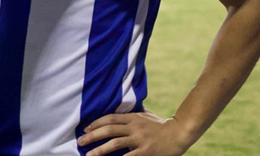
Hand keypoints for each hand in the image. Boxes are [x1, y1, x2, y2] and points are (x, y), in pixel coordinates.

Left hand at [77, 110, 193, 155]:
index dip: (96, 123)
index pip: (110, 118)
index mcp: (133, 117)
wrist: (179, 133)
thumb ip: (134, 113)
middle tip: (80, 141)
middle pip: (109, 129)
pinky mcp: (145, 151)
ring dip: (99, 150)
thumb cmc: (161, 125)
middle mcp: (134, 127)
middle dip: (92, 135)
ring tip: (88, 155)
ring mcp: (139, 139)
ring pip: (115, 143)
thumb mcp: (147, 115)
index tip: (86, 128)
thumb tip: (122, 108)